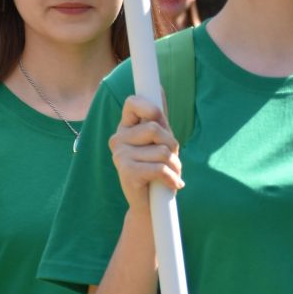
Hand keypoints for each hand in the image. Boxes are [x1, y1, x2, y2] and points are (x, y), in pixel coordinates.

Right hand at [109, 95, 182, 210]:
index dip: (150, 107)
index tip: (159, 118)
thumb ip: (158, 118)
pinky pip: (160, 168)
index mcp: (125, 128)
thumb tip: (159, 88)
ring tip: (171, 173)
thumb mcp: (159, 141)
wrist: (149, 205)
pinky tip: (174, 183)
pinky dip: (173, 177)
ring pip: (162, 150)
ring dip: (175, 164)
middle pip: (155, 128)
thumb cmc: (156, 170)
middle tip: (171, 158)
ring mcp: (119, 156)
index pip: (133, 103)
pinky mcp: (126, 172)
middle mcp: (117, 139)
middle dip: (172, 144)